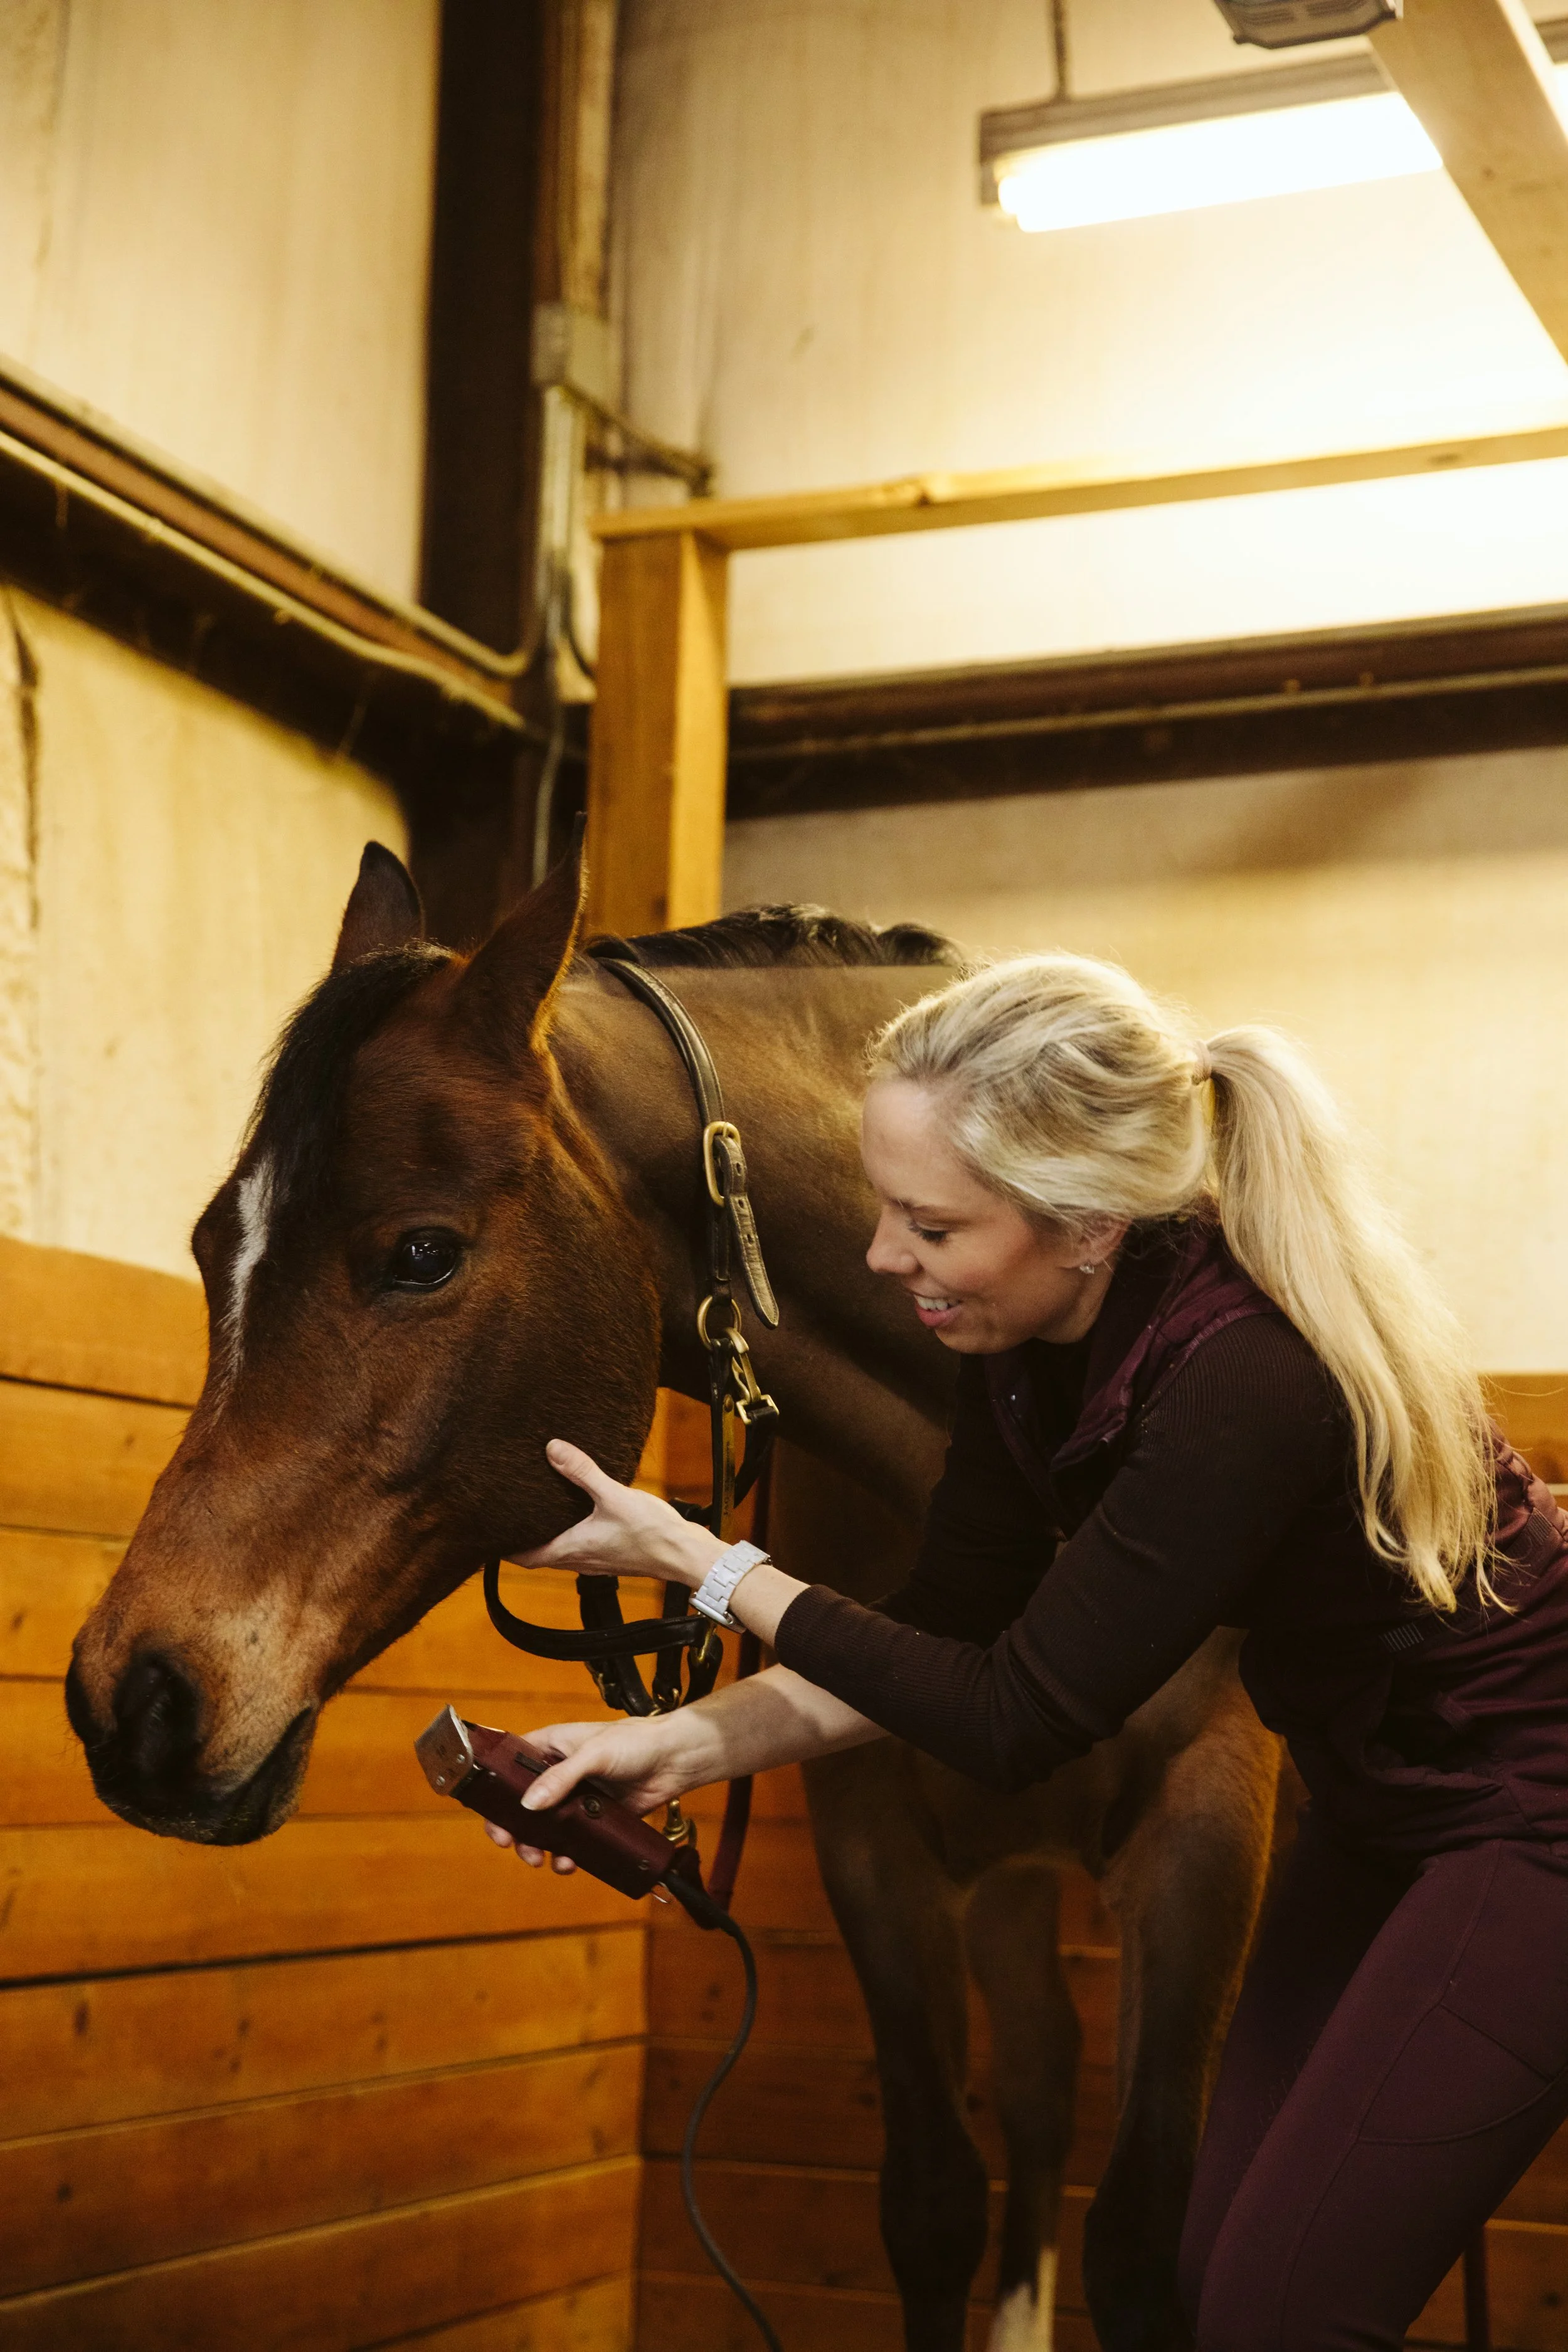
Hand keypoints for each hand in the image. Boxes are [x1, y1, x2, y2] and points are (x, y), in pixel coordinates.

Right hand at [481, 1713, 693, 1868]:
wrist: (676, 1759)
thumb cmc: (636, 1742)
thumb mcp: (594, 1753)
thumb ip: (562, 1777)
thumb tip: (529, 1805)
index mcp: (550, 1747)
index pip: (509, 1769)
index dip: (497, 1795)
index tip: (494, 1820)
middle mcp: (558, 1773)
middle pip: (523, 1806)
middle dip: (516, 1830)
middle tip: (516, 1848)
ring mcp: (575, 1798)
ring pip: (545, 1828)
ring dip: (539, 1847)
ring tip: (544, 1860)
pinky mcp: (594, 1818)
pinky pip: (573, 1841)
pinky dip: (566, 1854)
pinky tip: (570, 1862)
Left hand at [517, 1440, 722, 1587]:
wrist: (685, 1554)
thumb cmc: (651, 1532)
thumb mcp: (613, 1495)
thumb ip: (582, 1472)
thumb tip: (552, 1449)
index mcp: (572, 1549)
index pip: (526, 1557)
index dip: (504, 1549)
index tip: (489, 1534)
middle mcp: (581, 1560)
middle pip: (540, 1556)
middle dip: (524, 1540)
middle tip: (510, 1518)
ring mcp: (598, 1561)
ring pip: (561, 1553)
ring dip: (548, 1538)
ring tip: (539, 1514)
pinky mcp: (614, 1556)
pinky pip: (582, 1549)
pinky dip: (571, 1536)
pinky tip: (579, 1516)